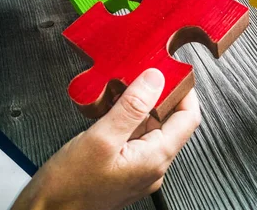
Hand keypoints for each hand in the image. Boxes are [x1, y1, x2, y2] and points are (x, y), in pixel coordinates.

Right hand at [12, 69, 200, 209]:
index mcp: (155, 158)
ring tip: (123, 86)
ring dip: (141, 106)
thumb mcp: (101, 138)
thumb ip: (131, 107)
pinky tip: (112, 108)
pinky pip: (135, 138)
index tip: (173, 70)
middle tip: (142, 72)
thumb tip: (155, 79)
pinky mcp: (124, 169)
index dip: (184, 91)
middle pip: (171, 122)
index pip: (188, 118)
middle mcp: (152, 166)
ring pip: (150, 129)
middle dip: (159, 95)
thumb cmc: (68, 186)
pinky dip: (128, 120)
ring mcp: (139, 169)